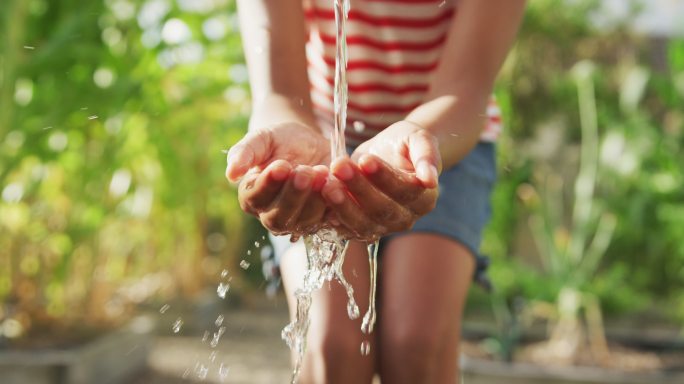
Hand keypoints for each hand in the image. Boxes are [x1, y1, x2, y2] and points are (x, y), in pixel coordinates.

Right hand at [226, 122, 330, 235]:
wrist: (306, 143)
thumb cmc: (278, 140)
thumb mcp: (262, 138)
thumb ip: (245, 152)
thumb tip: (231, 174)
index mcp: (252, 196)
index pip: (255, 198)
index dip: (268, 184)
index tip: (281, 166)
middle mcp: (272, 214)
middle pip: (279, 217)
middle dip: (294, 195)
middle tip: (305, 171)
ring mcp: (298, 220)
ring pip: (306, 221)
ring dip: (316, 199)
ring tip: (323, 171)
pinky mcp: (322, 218)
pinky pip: (329, 219)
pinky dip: (335, 204)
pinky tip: (338, 185)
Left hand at [321, 121, 441, 239]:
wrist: (386, 152)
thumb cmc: (404, 143)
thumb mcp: (418, 138)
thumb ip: (427, 155)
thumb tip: (430, 180)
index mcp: (424, 199)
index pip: (405, 191)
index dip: (384, 177)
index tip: (366, 159)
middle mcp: (405, 218)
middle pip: (382, 209)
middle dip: (359, 188)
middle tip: (339, 167)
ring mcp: (383, 227)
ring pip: (363, 223)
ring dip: (343, 205)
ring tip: (326, 184)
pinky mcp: (361, 228)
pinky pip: (346, 228)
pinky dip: (333, 215)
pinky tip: (322, 198)